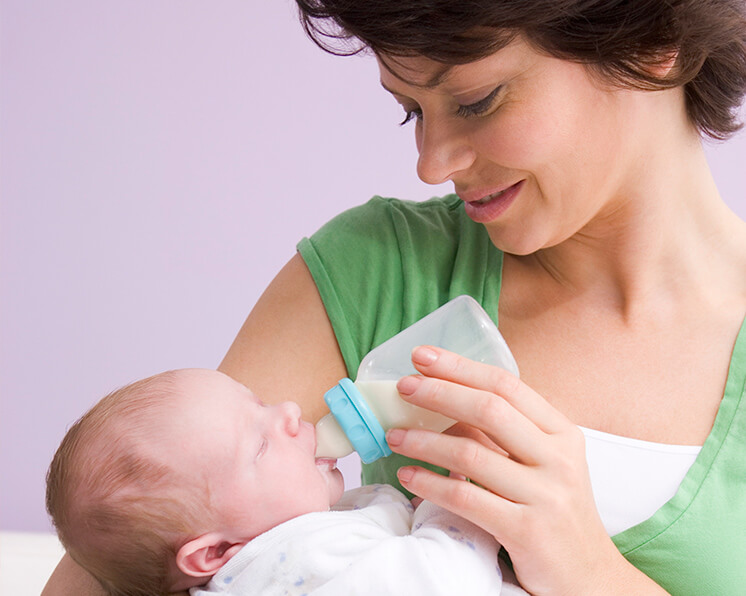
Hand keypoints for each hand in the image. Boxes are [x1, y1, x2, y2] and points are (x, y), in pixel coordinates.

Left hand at [385, 346, 661, 594]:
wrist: (589, 576)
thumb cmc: (555, 511)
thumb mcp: (542, 464)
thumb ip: (504, 435)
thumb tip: (445, 403)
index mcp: (561, 432)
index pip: (506, 385)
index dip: (460, 367)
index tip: (422, 356)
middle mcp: (558, 458)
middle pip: (488, 409)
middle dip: (439, 392)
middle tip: (403, 387)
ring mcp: (546, 495)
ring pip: (471, 453)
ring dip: (425, 441)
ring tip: (394, 436)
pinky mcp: (528, 530)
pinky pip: (467, 499)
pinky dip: (431, 483)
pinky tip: (409, 476)